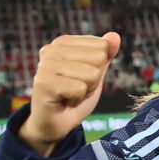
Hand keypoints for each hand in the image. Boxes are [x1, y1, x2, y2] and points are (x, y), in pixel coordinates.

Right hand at [22, 32, 120, 154]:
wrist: (55, 123)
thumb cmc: (74, 96)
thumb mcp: (95, 73)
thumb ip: (105, 54)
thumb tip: (115, 36)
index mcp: (62, 42)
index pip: (102, 47)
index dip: (98, 67)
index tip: (81, 78)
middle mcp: (51, 50)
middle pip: (98, 59)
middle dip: (93, 79)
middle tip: (76, 88)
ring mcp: (45, 66)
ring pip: (91, 74)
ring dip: (85, 90)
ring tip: (69, 94)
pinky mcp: (43, 83)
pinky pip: (79, 88)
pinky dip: (77, 99)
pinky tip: (64, 100)